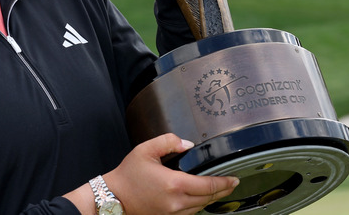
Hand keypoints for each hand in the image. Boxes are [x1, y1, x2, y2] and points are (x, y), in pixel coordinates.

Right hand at [103, 134, 237, 214]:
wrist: (114, 197)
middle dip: (223, 190)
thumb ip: (168, 142)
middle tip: (232, 182)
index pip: (209, 185)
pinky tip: (201, 197)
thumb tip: (187, 144)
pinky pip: (191, 213)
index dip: (225, 182)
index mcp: (174, 184)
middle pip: (209, 198)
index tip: (234, 178)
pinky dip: (200, 204)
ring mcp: (173, 213)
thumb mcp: (145, 150)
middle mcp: (176, 202)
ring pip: (201, 207)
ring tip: (219, 189)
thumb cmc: (128, 175)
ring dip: (212, 198)